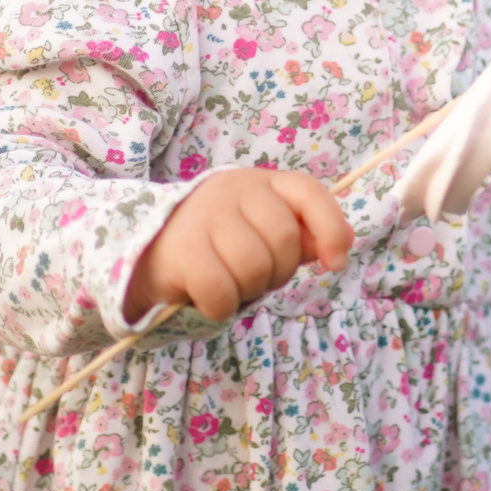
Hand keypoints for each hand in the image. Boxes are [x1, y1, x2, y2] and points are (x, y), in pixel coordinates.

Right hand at [125, 168, 353, 322]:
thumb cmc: (217, 245)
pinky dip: (221, 307)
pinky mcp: (181, 250)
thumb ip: (303, 235)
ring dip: (247, 290)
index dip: (330, 227)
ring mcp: (204, 217)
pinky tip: (208, 299)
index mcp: (260, 182)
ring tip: (229, 283)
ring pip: (254, 267)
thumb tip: (343, 242)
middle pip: (283, 239)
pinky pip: (221, 292)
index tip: (336, 262)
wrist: (146, 254)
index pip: (308, 192)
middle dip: (278, 271)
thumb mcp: (261, 231)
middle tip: (255, 276)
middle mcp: (232, 190)